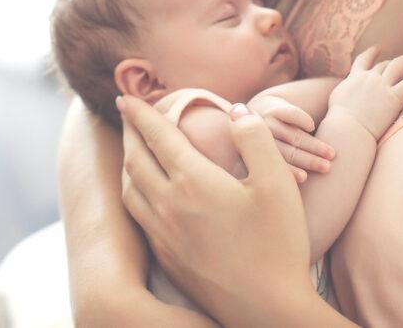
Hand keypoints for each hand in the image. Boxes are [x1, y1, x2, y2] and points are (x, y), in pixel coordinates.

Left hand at [119, 95, 318, 326]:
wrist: (267, 310)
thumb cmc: (277, 244)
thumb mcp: (278, 182)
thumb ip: (255, 138)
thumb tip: (236, 111)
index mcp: (193, 181)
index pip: (157, 136)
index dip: (140, 113)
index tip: (126, 97)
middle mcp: (168, 206)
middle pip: (135, 160)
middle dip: (128, 132)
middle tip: (124, 114)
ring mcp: (164, 235)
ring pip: (130, 190)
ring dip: (127, 163)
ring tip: (132, 151)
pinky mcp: (168, 259)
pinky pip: (138, 216)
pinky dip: (133, 193)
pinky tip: (145, 196)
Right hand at [329, 45, 402, 138]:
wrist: (347, 129)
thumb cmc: (339, 121)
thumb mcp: (337, 101)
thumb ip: (344, 92)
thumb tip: (345, 93)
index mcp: (354, 79)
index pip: (363, 61)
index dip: (372, 54)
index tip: (378, 48)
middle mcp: (369, 78)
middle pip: (385, 64)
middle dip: (397, 59)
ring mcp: (382, 86)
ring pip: (400, 65)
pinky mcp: (394, 97)